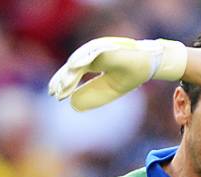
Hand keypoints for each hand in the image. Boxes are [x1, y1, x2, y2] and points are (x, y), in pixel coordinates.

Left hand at [48, 37, 186, 110]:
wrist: (147, 65)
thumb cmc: (130, 75)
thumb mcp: (108, 89)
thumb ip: (92, 95)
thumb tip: (72, 105)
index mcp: (92, 63)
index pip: (74, 73)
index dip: (65, 83)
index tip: (56, 96)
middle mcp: (92, 55)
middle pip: (72, 67)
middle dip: (62, 80)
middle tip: (54, 93)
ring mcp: (98, 49)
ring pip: (78, 61)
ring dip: (69, 74)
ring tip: (62, 87)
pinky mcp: (105, 47)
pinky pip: (90, 53)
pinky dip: (80, 60)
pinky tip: (72, 69)